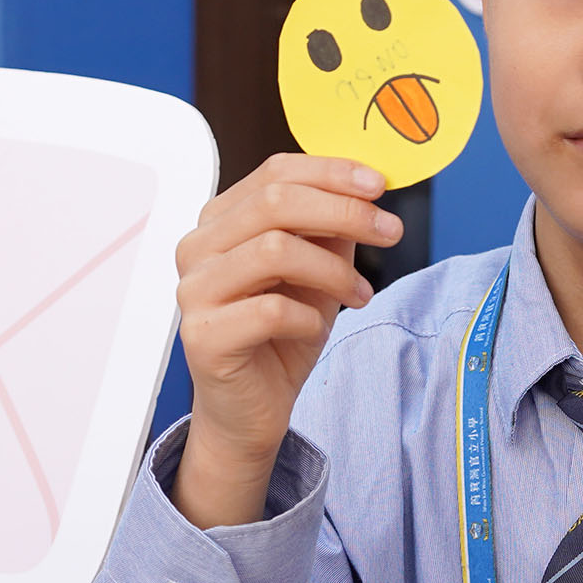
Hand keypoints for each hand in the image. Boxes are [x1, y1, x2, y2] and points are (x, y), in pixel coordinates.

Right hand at [172, 154, 399, 528]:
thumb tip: (367, 189)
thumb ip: (331, 230)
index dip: (330, 172)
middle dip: (343, 211)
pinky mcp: (202, 336)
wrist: (251, 411)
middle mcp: (197, 248)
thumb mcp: (317, 273)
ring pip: (273, 250)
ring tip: (361, 294)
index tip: (380, 186)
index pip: (274, 173)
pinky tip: (318, 329)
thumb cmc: (280, 337)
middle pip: (275, 202)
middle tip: (390, 230)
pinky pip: (269, 310)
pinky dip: (308, 318)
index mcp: (220, 221)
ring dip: (332, 270)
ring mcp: (193, 291)